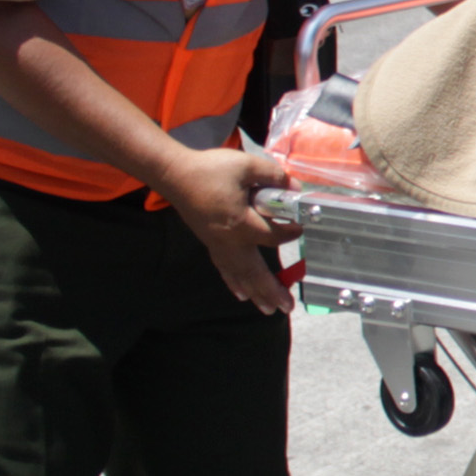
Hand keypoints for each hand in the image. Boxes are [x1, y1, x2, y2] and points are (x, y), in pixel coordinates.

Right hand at [159, 146, 299, 313]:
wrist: (174, 174)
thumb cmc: (209, 170)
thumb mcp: (246, 165)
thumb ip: (272, 176)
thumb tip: (294, 186)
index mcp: (240, 223)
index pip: (273, 236)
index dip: (290, 232)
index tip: (301, 226)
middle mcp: (229, 240)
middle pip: (254, 271)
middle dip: (271, 289)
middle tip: (287, 307)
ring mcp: (218, 244)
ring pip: (239, 274)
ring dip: (256, 292)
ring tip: (269, 309)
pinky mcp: (210, 242)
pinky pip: (224, 268)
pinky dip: (235, 282)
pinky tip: (242, 295)